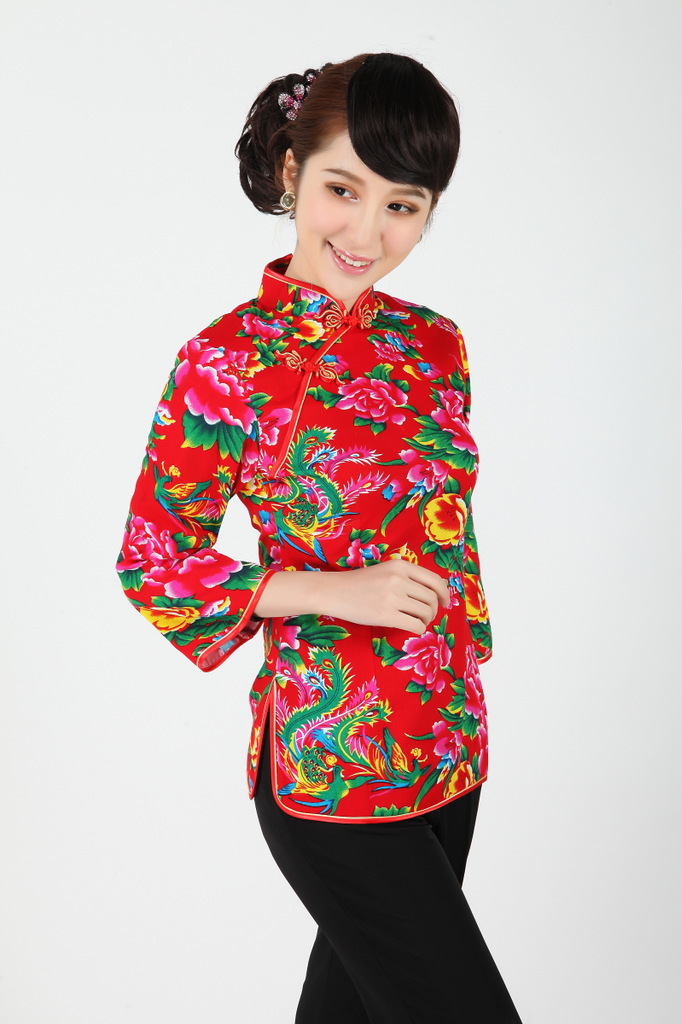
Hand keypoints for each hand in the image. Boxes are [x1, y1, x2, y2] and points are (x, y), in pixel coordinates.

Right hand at [317, 558, 449, 633]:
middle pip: (432, 598)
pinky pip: (415, 625)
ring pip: (426, 612)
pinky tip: (411, 628)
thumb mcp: (387, 570)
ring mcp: (392, 597)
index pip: (434, 580)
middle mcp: (399, 579)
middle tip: (427, 616)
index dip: (444, 593)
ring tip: (418, 621)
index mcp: (401, 565)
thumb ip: (409, 577)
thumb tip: (439, 588)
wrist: (335, 591)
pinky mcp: (385, 615)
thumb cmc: (361, 583)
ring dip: (426, 620)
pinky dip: (418, 629)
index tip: (445, 602)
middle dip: (434, 610)